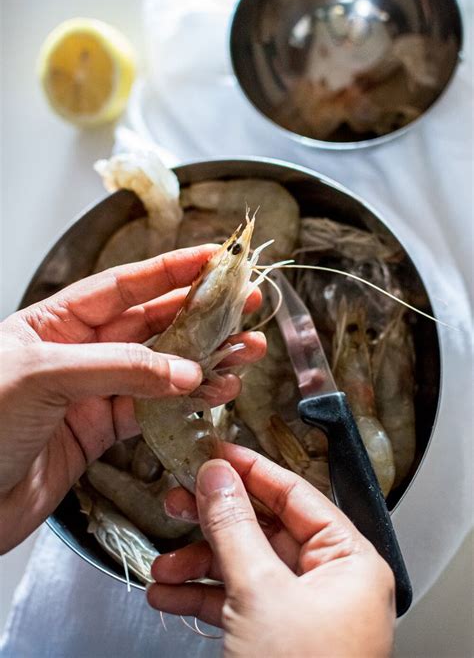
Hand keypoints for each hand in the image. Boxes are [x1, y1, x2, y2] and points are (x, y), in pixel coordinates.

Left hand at [0, 246, 264, 552]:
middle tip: (244, 304)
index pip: (124, 285)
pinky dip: (187, 403)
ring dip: (205, 360)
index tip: (213, 258)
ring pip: (162, 369)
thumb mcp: (42, 377)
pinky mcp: (100, 431)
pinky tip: (214, 392)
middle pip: (152, 324)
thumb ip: (117, 369)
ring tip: (244, 351)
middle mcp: (79, 352)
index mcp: (55, 322)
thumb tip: (182, 370)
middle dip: (202, 314)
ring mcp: (93, 392)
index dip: (171, 270)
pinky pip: (154, 410)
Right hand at [148, 443, 394, 657]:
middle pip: (264, 529)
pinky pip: (235, 601)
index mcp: (349, 561)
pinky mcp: (276, 639)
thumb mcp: (260, 592)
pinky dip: (200, 596)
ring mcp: (301, 612)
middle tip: (179, 499)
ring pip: (244, 566)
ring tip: (163, 560)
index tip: (217, 452)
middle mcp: (330, 582)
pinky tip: (168, 593)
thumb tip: (217, 476)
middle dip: (215, 520)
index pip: (297, 494)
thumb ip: (234, 525)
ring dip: (198, 563)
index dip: (252, 469)